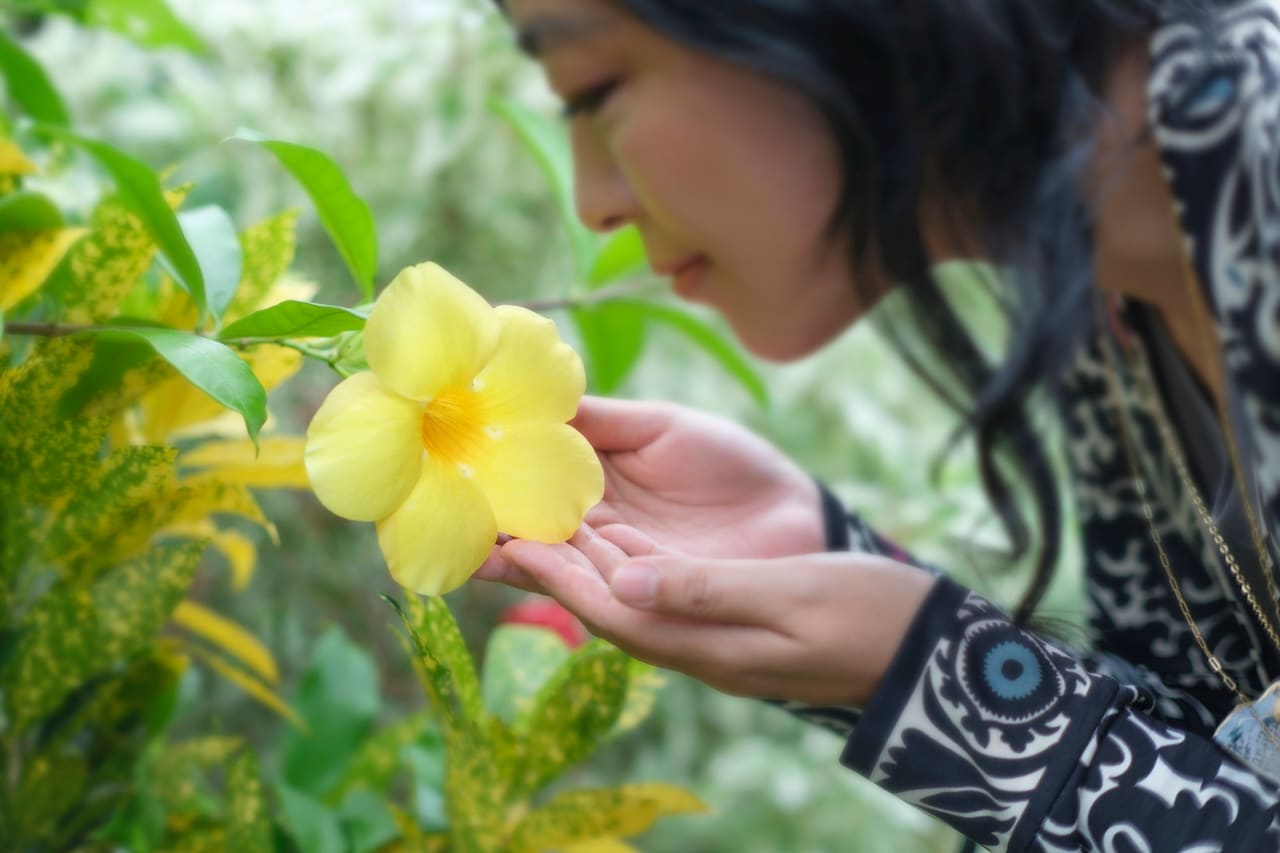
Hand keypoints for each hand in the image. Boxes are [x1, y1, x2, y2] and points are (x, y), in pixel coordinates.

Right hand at [477, 396, 826, 589]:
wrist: (797, 515)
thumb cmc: (732, 465)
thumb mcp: (662, 428)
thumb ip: (603, 420)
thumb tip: (540, 397)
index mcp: (595, 488)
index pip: (532, 485)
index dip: (494, 479)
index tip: (448, 466)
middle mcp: (596, 533)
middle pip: (532, 531)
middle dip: (488, 526)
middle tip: (440, 514)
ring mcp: (619, 568)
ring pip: (556, 563)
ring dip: (514, 554)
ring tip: (472, 540)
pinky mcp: (647, 595)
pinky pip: (597, 587)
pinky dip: (557, 576)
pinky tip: (522, 561)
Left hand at [496, 523, 935, 707]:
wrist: (924, 650)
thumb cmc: (866, 619)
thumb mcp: (790, 597)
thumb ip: (706, 589)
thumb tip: (624, 579)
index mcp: (702, 643)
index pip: (606, 607)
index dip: (551, 575)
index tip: (503, 538)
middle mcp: (694, 643)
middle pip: (602, 601)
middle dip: (546, 565)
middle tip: (495, 524)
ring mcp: (710, 635)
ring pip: (625, 592)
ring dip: (579, 557)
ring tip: (534, 515)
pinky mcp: (727, 617)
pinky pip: (657, 586)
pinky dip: (622, 556)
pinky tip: (609, 527)